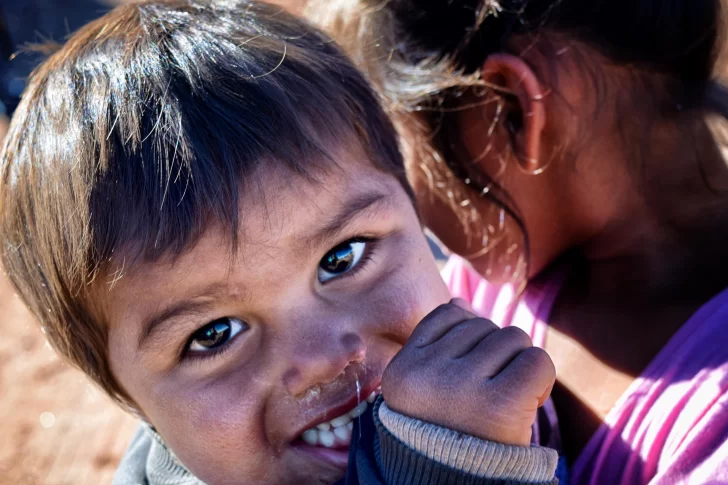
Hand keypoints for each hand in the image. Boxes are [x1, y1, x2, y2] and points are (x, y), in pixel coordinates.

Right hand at [382, 299, 554, 445]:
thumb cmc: (447, 433)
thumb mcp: (425, 388)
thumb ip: (437, 344)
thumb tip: (460, 301)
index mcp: (403, 369)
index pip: (449, 315)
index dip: (470, 336)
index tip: (472, 372)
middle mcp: (427, 373)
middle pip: (484, 325)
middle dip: (496, 353)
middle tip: (490, 393)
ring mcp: (462, 386)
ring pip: (513, 338)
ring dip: (518, 364)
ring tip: (506, 398)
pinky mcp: (501, 402)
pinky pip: (536, 360)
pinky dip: (541, 378)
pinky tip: (529, 401)